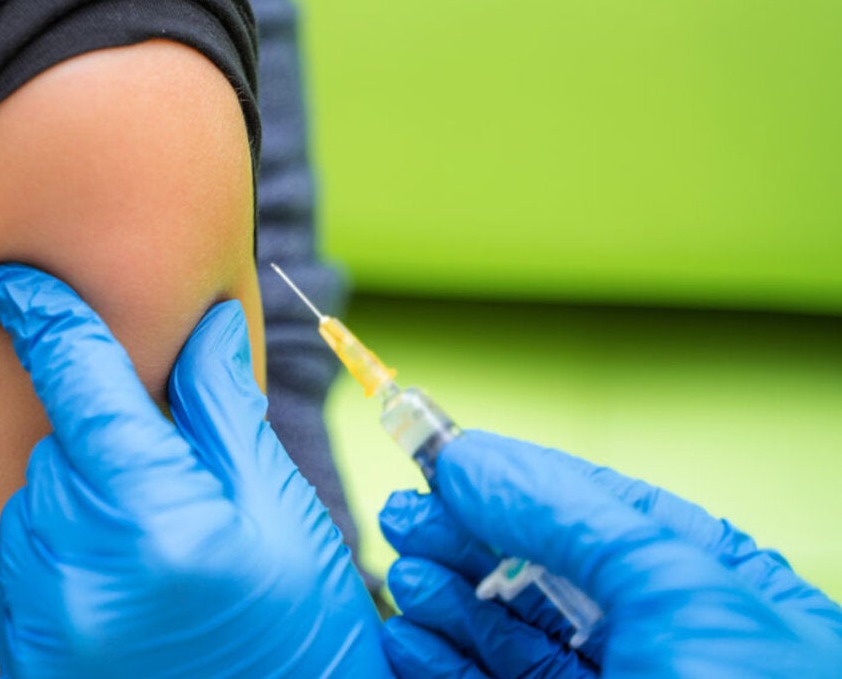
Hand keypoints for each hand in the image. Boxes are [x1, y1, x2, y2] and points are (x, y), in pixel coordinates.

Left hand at [0, 264, 386, 677]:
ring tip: (158, 549)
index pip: (76, 380)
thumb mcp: (281, 520)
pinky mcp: (22, 638)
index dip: (46, 316)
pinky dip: (66, 544)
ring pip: (40, 495)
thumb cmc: (291, 641)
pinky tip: (125, 581)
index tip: (16, 280)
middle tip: (174, 478)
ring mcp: (38, 606)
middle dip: (106, 435)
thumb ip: (225, 415)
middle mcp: (75, 558)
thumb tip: (201, 326)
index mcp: (152, 513)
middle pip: (60, 440)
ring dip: (86, 494)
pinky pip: (29, 552)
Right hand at [377, 430, 841, 677]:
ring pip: (512, 642)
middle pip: (545, 575)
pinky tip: (406, 642)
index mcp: (715, 592)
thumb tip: (476, 460)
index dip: (514, 481)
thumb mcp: (678, 595)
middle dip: (467, 542)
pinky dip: (442, 668)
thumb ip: (572, 518)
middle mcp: (663, 647)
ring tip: (402, 577)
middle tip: (402, 518)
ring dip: (447, 605)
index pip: (600, 511)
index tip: (435, 458)